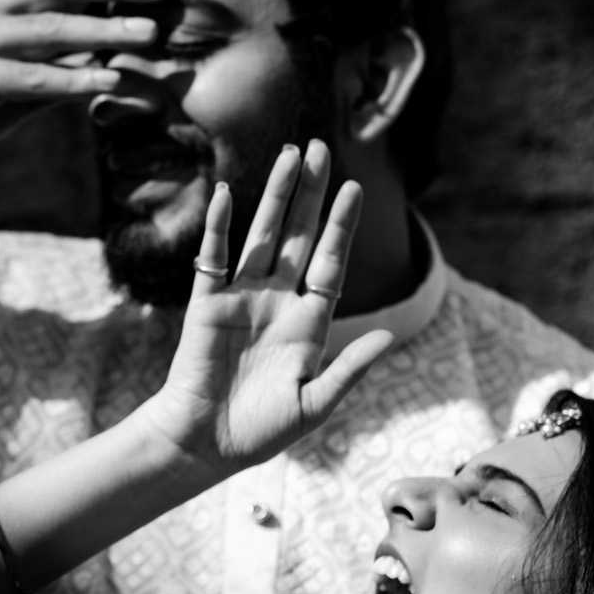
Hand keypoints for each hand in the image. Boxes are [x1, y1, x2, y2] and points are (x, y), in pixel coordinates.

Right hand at [138, 140, 394, 475]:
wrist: (205, 444)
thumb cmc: (261, 431)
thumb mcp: (314, 404)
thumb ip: (349, 370)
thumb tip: (388, 337)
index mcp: (308, 323)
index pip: (330, 263)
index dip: (342, 227)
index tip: (355, 189)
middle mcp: (277, 302)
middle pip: (299, 236)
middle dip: (311, 194)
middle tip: (321, 149)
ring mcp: (241, 299)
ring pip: (261, 236)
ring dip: (276, 197)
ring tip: (290, 155)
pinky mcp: (207, 304)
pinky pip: (214, 258)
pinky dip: (219, 227)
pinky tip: (226, 193)